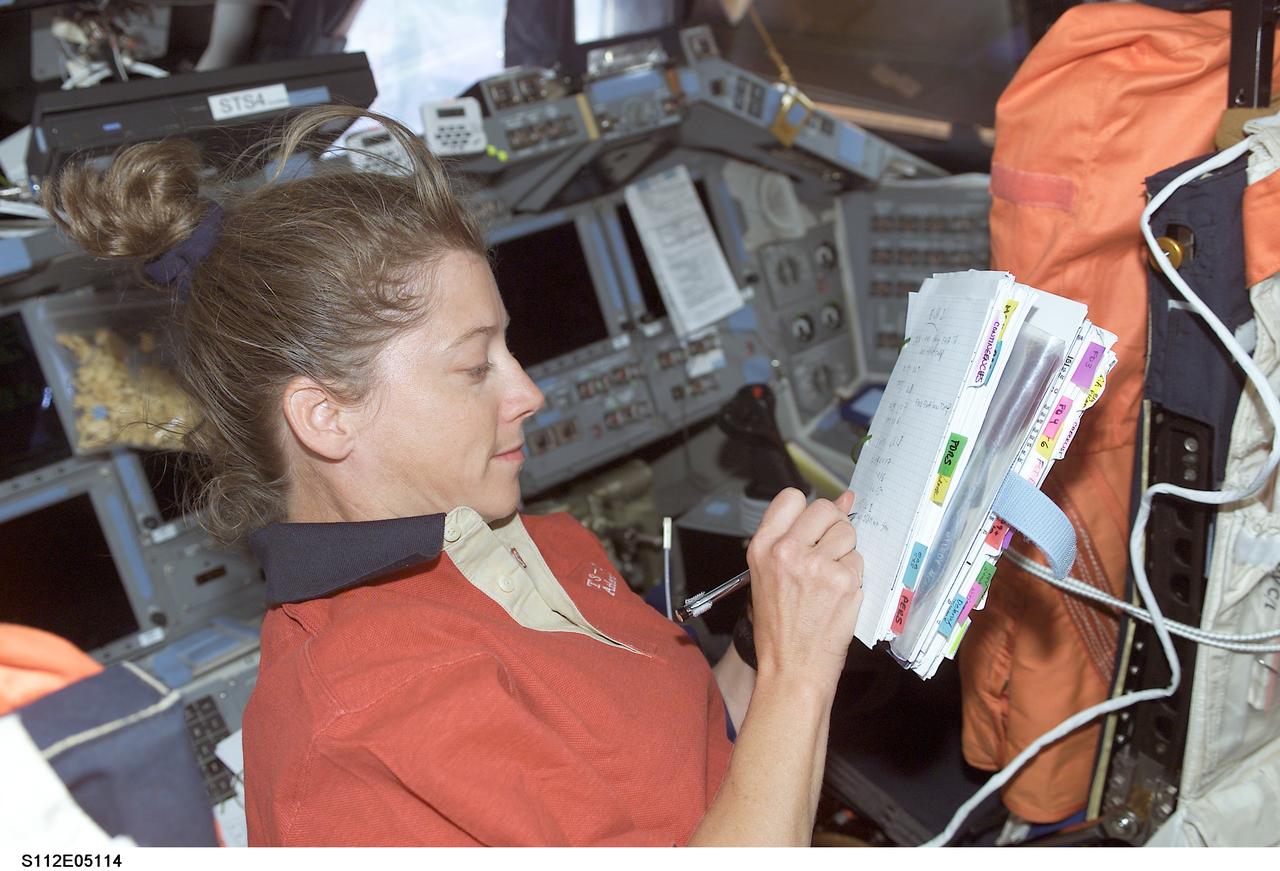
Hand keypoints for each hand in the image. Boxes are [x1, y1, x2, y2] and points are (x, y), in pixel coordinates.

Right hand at [744, 489, 862, 692]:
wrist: (792, 669)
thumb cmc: (780, 629)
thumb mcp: (770, 576)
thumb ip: (799, 536)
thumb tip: (844, 500)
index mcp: (763, 547)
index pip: (792, 498)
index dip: (808, 512)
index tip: (813, 526)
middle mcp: (787, 551)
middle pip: (825, 509)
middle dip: (833, 527)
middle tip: (826, 555)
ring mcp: (816, 565)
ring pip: (848, 534)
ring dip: (846, 554)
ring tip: (828, 581)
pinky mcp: (842, 581)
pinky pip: (859, 562)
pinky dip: (854, 577)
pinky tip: (838, 596)